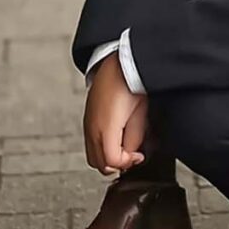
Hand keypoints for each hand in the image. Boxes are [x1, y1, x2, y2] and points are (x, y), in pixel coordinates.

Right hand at [83, 53, 147, 175]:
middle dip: (118, 164)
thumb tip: (132, 152)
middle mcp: (92, 129)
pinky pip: (90, 145)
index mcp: (106, 127)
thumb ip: (134, 137)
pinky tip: (115, 139)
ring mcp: (88, 125)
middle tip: (132, 155)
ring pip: (93, 158)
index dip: (128, 163)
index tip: (139, 155)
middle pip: (99, 164)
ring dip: (108, 159)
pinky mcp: (88, 120)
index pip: (112, 162)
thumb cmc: (131, 84)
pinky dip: (102, 149)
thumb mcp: (140, 113)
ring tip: (124, 149)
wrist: (119, 64)